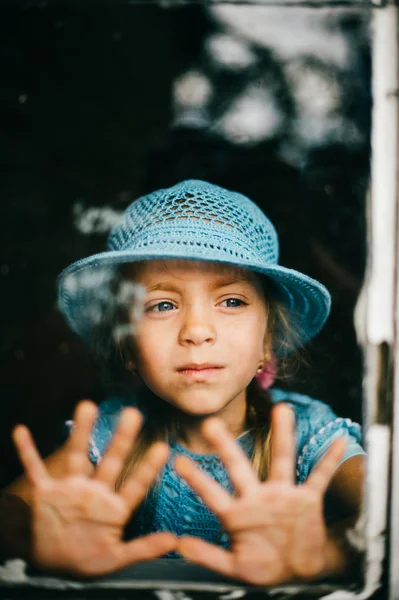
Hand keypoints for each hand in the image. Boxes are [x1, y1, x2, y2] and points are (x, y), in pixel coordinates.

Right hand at [12, 401, 175, 575]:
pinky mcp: (45, 492)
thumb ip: (143, 548)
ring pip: (77, 456)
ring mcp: (70, 488)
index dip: (148, 467)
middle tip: (133, 413)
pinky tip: (22, 431)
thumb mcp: (115, 558)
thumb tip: (174, 541)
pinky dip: (27, 451)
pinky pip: (35, 468)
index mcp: (114, 507)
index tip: (162, 447)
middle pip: (111, 461)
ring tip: (87, 405)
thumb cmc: (85, 558)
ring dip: (80, 432)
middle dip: (121, 438)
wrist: (50, 560)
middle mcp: (94, 491)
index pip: (135, 484)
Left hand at [175, 403, 345, 584]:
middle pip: (239, 467)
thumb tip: (180, 545)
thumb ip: (209, 557)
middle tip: (210, 423)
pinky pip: (320, 477)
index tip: (178, 461)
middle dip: (225, 446)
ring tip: (282, 408)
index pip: (213, 493)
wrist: (299, 570)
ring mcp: (283, 496)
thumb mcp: (236, 567)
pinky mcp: (307, 500)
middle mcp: (259, 497)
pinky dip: (330, 461)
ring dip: (283, 435)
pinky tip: (338, 442)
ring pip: (281, 460)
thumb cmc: (265, 567)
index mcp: (238, 515)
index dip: (197, 479)